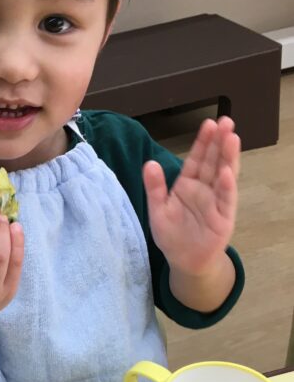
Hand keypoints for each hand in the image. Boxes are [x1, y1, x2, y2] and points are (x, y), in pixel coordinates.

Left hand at [144, 117, 239, 276]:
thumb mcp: (157, 210)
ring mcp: (216, 202)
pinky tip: (226, 172)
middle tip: (226, 121)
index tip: (209, 123)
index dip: (203, 142)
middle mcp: (205, 189)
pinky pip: (225, 199)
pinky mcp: (223, 217)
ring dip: (228, 157)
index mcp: (188, 184)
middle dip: (220, 142)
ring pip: (223, 175)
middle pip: (214, 161)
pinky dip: (226, 186)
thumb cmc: (172, 235)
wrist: (184, 260)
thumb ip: (155, 188)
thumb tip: (149, 163)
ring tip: (232, 138)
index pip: (197, 159)